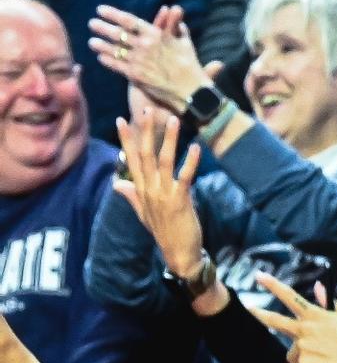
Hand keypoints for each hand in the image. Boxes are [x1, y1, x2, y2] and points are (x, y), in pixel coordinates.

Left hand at [90, 5, 209, 112]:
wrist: (189, 88)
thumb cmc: (189, 64)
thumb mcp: (185, 41)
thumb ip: (177, 26)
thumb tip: (176, 10)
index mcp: (157, 34)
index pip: (130, 21)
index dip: (113, 14)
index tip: (101, 9)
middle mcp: (145, 45)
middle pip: (117, 34)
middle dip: (102, 27)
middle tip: (91, 23)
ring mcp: (138, 60)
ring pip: (114, 49)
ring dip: (100, 44)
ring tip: (91, 41)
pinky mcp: (135, 75)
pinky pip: (116, 65)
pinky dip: (107, 60)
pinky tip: (100, 57)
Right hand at [113, 110, 206, 279]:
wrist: (178, 253)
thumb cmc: (163, 230)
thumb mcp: (143, 212)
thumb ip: (131, 195)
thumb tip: (116, 183)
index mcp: (141, 190)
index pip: (132, 160)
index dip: (127, 139)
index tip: (122, 120)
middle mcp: (149, 190)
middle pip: (146, 156)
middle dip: (146, 132)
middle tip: (147, 110)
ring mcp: (163, 195)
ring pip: (164, 162)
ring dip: (169, 140)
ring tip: (173, 119)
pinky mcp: (180, 200)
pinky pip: (185, 177)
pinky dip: (190, 162)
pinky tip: (195, 147)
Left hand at [253, 274, 336, 362]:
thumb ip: (328, 301)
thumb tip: (317, 287)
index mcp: (316, 315)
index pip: (290, 296)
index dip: (273, 285)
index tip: (260, 276)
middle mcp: (305, 329)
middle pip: (275, 320)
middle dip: (260, 313)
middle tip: (250, 308)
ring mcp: (302, 347)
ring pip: (294, 346)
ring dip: (304, 348)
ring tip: (326, 353)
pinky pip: (299, 361)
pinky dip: (308, 362)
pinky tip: (323, 362)